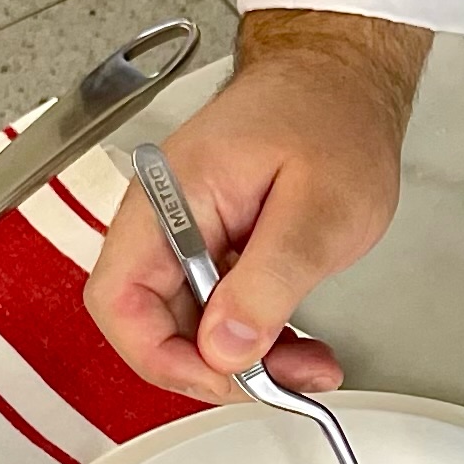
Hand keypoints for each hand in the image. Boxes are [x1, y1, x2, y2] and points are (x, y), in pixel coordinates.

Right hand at [87, 9, 430, 402]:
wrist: (343, 79)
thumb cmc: (330, 116)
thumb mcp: (319, 208)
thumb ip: (269, 282)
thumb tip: (226, 350)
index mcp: (170, 199)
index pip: (121, 300)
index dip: (162, 356)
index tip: (223, 378)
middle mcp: (163, 220)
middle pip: (151, 323)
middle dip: (215, 368)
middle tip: (282, 383)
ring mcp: (185, 235)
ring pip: (189, 326)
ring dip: (244, 360)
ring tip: (306, 369)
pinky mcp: (212, 247)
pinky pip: (217, 310)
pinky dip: (256, 338)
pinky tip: (297, 348)